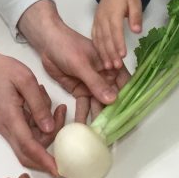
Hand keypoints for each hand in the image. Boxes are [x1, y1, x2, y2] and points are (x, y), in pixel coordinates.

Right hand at [0, 40, 65, 175]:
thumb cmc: (4, 70)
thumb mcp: (26, 80)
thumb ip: (38, 104)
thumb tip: (48, 128)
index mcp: (10, 117)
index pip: (28, 146)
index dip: (44, 160)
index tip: (58, 170)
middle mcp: (6, 128)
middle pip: (28, 153)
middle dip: (48, 151)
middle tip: (63, 125)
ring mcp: (6, 128)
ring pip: (30, 143)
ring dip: (47, 131)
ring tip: (55, 106)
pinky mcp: (9, 125)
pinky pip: (27, 134)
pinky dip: (40, 125)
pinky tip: (44, 105)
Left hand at [18, 1, 129, 122]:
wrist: (47, 43)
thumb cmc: (68, 46)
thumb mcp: (82, 64)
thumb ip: (96, 82)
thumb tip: (112, 100)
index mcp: (111, 66)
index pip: (126, 85)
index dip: (130, 100)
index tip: (131, 117)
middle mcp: (105, 78)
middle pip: (113, 99)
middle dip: (113, 114)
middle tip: (113, 132)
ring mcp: (92, 85)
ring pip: (98, 104)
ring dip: (98, 118)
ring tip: (98, 134)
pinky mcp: (80, 91)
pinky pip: (83, 105)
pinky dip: (83, 115)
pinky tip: (83, 128)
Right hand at [92, 0, 141, 69]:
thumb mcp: (135, 2)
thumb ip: (136, 16)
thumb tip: (137, 30)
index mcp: (113, 12)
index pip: (116, 30)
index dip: (118, 43)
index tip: (122, 55)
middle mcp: (103, 18)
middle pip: (106, 38)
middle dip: (110, 53)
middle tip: (116, 67)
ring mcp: (97, 22)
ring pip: (99, 39)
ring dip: (103, 54)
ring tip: (108, 67)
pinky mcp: (95, 24)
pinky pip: (95, 37)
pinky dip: (97, 48)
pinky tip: (101, 58)